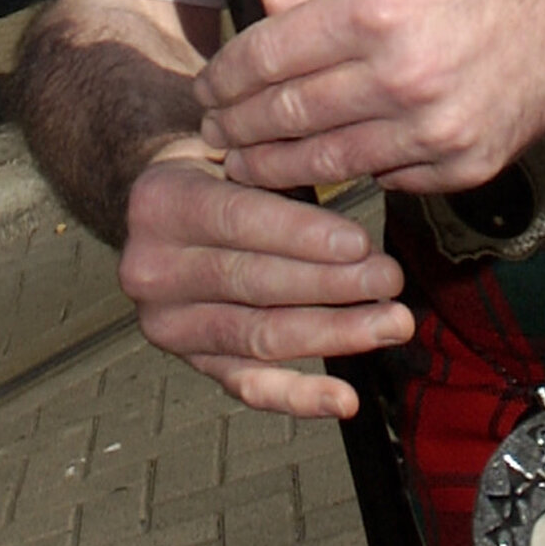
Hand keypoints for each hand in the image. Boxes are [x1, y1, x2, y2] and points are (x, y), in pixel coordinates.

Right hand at [113, 151, 411, 418]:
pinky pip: (248, 385)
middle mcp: (152, 270)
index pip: (238, 221)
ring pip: (259, 336)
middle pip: (254, 283)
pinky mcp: (192, 360)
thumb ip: (276, 162)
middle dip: (332, 284)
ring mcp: (170, 323)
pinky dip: (299, 397)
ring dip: (333, 334)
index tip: (361, 244)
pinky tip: (345, 399)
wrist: (163, 210)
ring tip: (392, 323)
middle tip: (390, 280)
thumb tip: (352, 167)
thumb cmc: (218, 169)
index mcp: (160, 204)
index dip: (302, 236)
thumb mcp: (235, 146)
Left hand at [199, 0, 544, 197]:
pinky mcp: (466, 166)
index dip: (226, 77)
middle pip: (289, 115)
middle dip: (238, 128)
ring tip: (246, 164)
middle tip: (212, 132)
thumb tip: (257, 1)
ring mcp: (437, 130)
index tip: (207, 86)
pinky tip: (324, 167)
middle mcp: (403, 77)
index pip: (269, 57)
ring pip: (328, 163)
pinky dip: (350, 175)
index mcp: (377, 12)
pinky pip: (387, 179)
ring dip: (276, 166)